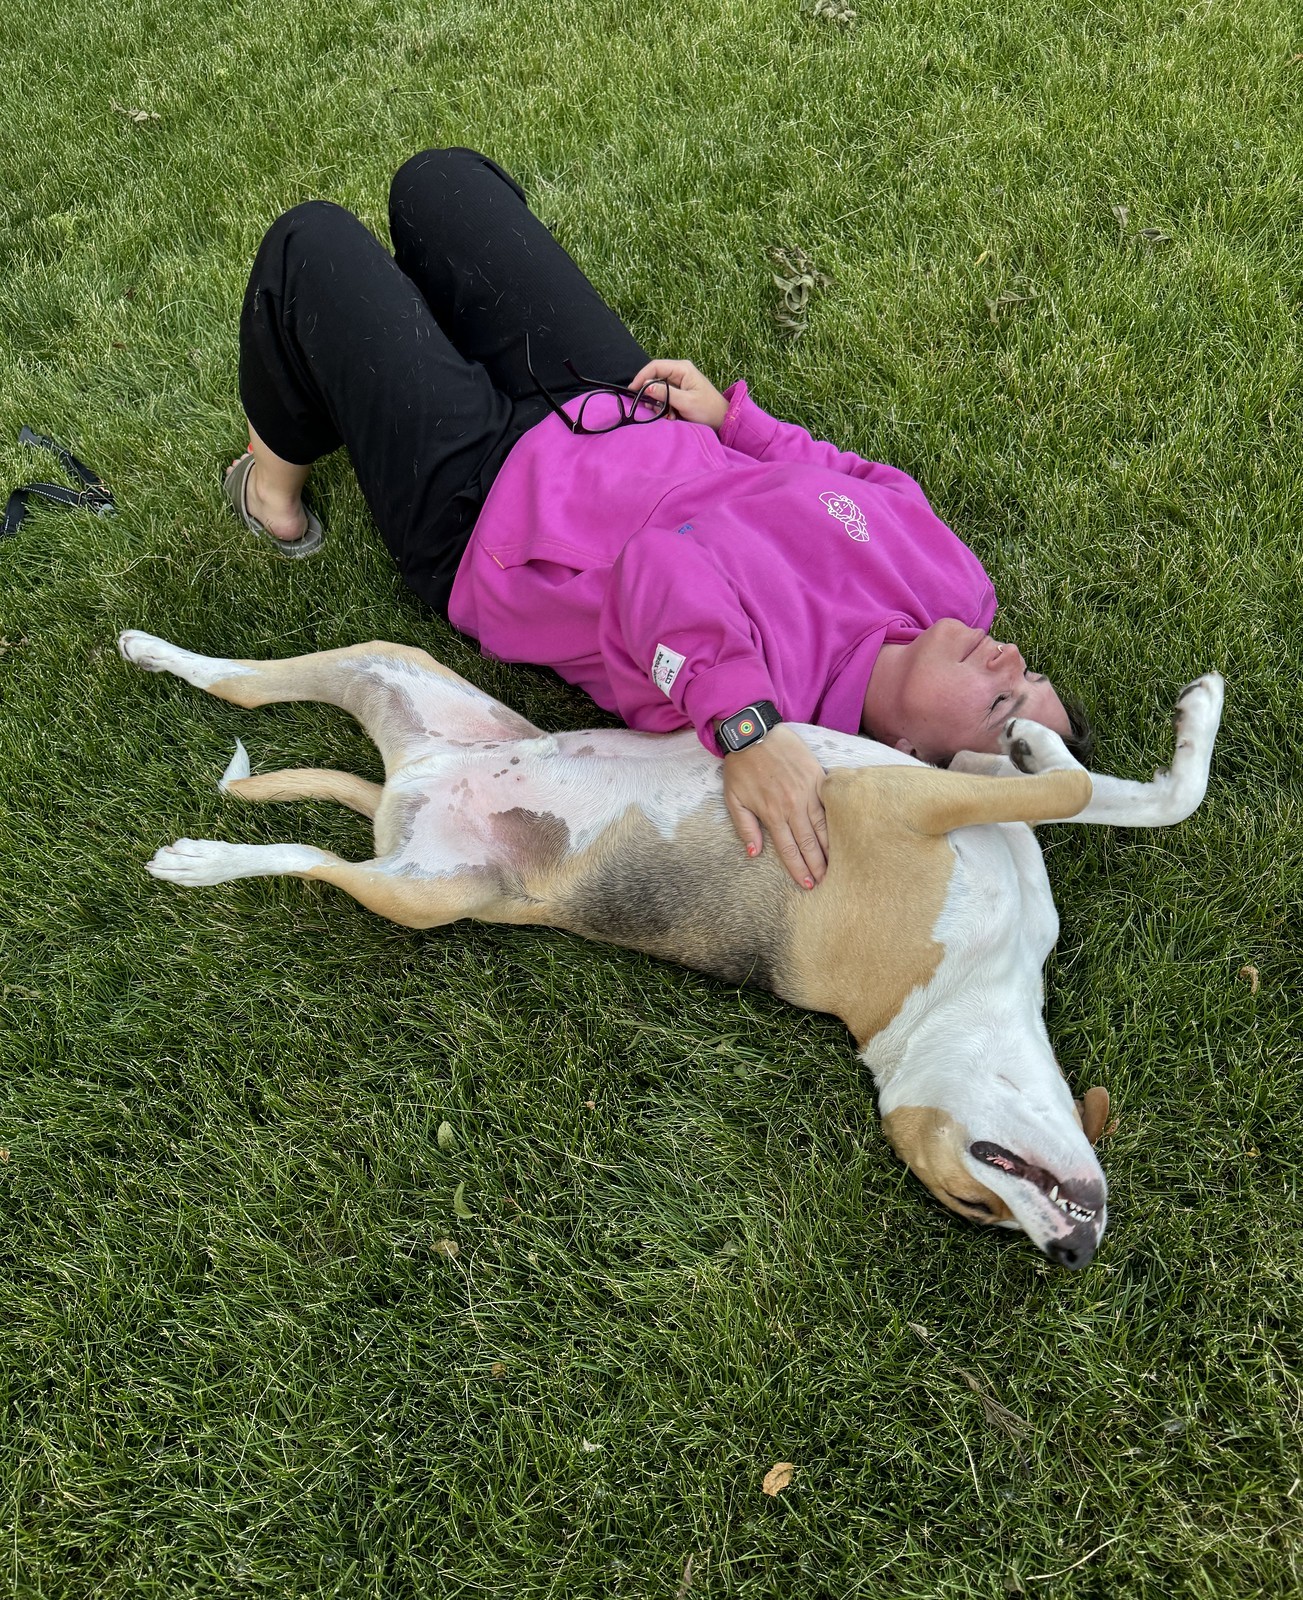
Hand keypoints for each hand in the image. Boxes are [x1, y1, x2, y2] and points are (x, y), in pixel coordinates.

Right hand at [627, 358, 728, 430]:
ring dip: (657, 402)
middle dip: (649, 392)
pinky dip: (663, 407)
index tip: (632, 390)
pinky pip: (664, 397)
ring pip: (657, 388)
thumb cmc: (708, 410)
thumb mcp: (685, 402)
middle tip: (648, 407)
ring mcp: (679, 382)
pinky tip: (670, 415)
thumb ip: (665, 393)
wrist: (722, 420)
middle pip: (654, 377)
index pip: (655, 366)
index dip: (642, 377)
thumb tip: (646, 386)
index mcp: (682, 368)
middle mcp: (679, 372)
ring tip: (663, 414)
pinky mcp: (679, 393)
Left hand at [721, 724, 828, 888]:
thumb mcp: (733, 800)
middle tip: (828, 882)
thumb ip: (745, 827)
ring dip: (831, 847)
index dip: (799, 869)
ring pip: (824, 825)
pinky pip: (830, 803)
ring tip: (838, 864)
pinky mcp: (818, 776)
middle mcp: (793, 805)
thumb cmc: (740, 767)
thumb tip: (754, 853)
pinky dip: (837, 820)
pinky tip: (845, 832)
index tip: (808, 884)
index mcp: (772, 813)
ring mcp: (808, 790)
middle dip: (819, 865)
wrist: (752, 732)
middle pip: (810, 842)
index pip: (789, 849)